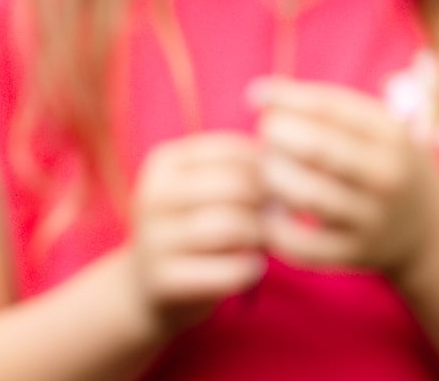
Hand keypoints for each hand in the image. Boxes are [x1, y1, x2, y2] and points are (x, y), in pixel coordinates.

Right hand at [127, 132, 266, 332]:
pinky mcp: (164, 279)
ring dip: (260, 236)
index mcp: (165, 163)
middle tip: (280, 218)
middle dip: (266, 202)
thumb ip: (240, 175)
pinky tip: (253, 269)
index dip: (267, 169)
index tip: (282, 189)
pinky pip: (226, 271)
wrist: (148, 287)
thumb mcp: (204, 193)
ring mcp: (153, 238)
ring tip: (267, 243)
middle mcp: (154, 195)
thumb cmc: (193, 230)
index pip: (231, 151)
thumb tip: (290, 169)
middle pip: (233, 185)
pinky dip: (250, 270)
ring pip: (230, 226)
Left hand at [247, 76, 438, 280]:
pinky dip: (276, 227)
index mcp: (391, 136)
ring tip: (269, 167)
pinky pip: (302, 245)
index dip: (284, 99)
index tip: (256, 97)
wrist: (431, 231)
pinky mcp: (355, 254)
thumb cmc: (384, 162)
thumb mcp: (374, 128)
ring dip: (272, 175)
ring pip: (304, 194)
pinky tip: (271, 211)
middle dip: (276, 135)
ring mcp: (372, 219)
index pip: (329, 108)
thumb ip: (323, 107)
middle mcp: (386, 177)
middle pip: (315, 149)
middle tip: (266, 134)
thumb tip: (257, 94)